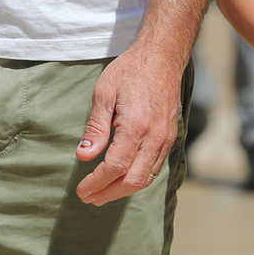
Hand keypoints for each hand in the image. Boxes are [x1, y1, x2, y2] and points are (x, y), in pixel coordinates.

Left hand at [74, 44, 183, 206]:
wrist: (162, 56)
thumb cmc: (129, 71)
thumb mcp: (104, 93)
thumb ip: (95, 128)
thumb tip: (83, 156)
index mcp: (135, 126)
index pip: (115, 167)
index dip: (97, 183)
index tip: (82, 191)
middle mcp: (155, 137)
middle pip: (132, 180)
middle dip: (109, 193)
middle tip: (89, 198)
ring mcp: (166, 139)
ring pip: (146, 178)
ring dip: (123, 190)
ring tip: (102, 194)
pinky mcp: (171, 137)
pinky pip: (155, 167)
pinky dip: (138, 179)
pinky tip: (123, 179)